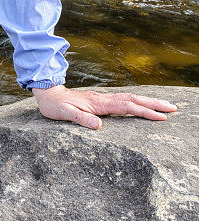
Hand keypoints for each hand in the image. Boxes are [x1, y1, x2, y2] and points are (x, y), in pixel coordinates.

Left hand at [32, 85, 177, 128]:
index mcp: (98, 104)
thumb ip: (80, 118)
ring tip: (166, 106)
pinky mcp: (100, 100)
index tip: (160, 117)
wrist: (48, 94)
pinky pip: (123, 99)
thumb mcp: (63, 114)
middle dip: (154, 103)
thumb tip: (98, 126)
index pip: (126, 107)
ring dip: (148, 101)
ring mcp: (103, 99)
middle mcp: (103, 99)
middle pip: (133, 99)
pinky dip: (137, 101)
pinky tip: (143, 104)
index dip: (144, 111)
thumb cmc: (54, 106)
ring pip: (130, 98)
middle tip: (173, 108)